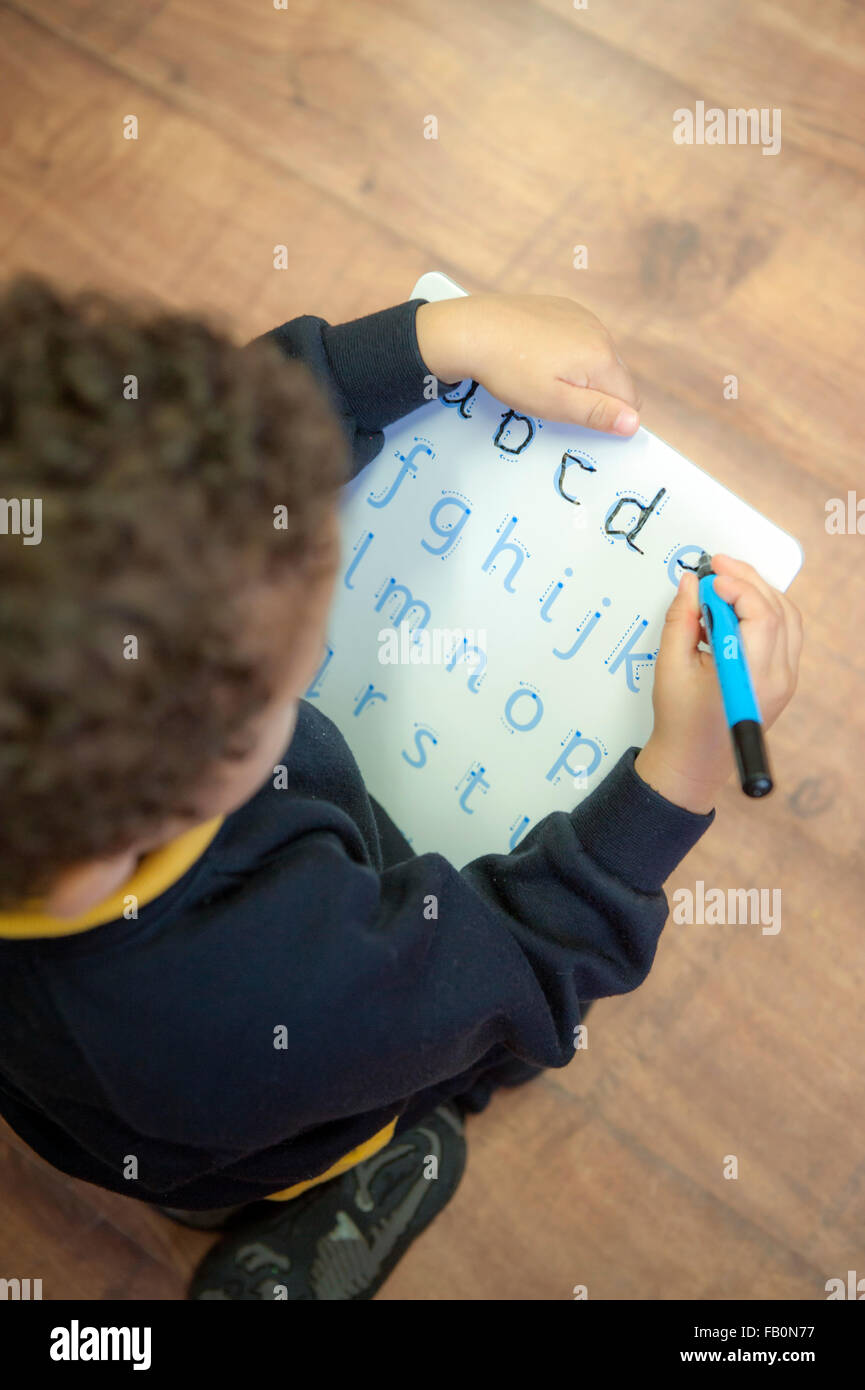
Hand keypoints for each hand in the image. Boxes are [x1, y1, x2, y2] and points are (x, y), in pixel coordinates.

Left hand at [415, 293, 640, 435]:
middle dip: (594, 394)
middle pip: (616, 378)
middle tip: (554, 397)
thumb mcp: (554, 403)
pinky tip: (539, 355)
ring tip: (542, 376)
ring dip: (581, 373)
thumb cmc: (511, 371)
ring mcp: (582, 316)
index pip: (630, 401)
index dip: (606, 416)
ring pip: (599, 358)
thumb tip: (634, 423)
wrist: (473, 330)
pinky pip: (581, 337)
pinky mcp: (564, 307)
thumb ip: (597, 413)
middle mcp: (600, 332)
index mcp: (602, 358)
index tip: (575, 415)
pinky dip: (568, 351)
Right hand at [634, 555, 802, 813]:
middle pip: (778, 610)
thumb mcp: (670, 666)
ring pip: (787, 618)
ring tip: (728, 579)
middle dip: (747, 580)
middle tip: (717, 564)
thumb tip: (689, 583)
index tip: (709, 576)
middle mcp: (778, 678)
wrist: (693, 761)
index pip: (761, 615)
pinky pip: (785, 633)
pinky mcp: (783, 679)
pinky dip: (765, 610)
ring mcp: (786, 679)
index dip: (737, 587)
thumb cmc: (679, 721)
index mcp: (752, 677)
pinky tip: (737, 605)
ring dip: (759, 592)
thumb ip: (681, 620)